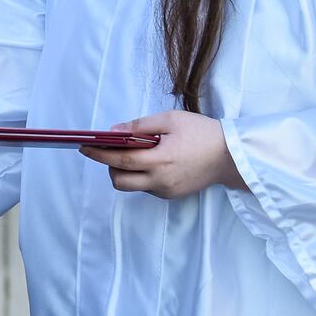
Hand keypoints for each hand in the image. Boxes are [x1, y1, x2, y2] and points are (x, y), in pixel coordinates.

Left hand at [77, 110, 248, 198]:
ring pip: (132, 186)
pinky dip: (141, 175)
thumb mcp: (170, 120)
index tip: (83, 146)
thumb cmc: (202, 133)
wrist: (232, 156)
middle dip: (108, 166)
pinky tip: (150, 160)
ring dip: (124, 172)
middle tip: (108, 150)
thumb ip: (139, 126)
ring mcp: (166, 191)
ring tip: (132, 153)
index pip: (120, 161)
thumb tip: (113, 131)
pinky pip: (146, 187)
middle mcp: (161, 181)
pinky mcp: (172, 195)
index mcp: (161, 160)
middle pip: (119, 181)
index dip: (98, 154)